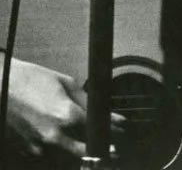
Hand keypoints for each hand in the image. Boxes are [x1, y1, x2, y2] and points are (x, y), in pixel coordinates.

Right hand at [4, 57, 122, 157]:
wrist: (0, 83)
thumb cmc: (30, 79)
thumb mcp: (66, 83)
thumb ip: (87, 100)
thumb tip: (106, 112)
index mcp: (66, 115)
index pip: (97, 129)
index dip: (112, 130)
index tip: (119, 130)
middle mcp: (53, 134)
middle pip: (83, 150)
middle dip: (98, 147)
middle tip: (109, 145)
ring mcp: (38, 144)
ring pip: (65, 153)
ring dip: (75, 146)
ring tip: (80, 134)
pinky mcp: (26, 148)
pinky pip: (47, 151)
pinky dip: (56, 145)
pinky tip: (56, 132)